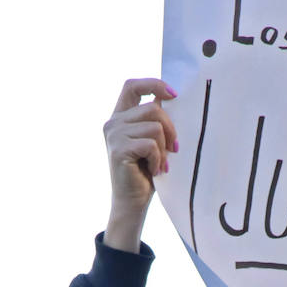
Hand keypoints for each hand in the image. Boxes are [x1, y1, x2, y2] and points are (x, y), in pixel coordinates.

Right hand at [103, 78, 177, 252]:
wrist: (132, 202)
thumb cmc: (145, 172)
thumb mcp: (152, 140)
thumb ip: (155, 119)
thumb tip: (170, 96)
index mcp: (120, 116)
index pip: (132, 86)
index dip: (154, 84)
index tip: (174, 95)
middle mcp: (113, 123)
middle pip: (152, 108)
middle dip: (170, 129)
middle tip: (173, 149)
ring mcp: (113, 135)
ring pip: (154, 127)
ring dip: (163, 149)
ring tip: (160, 164)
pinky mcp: (118, 149)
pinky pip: (150, 144)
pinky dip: (158, 159)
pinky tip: (154, 170)